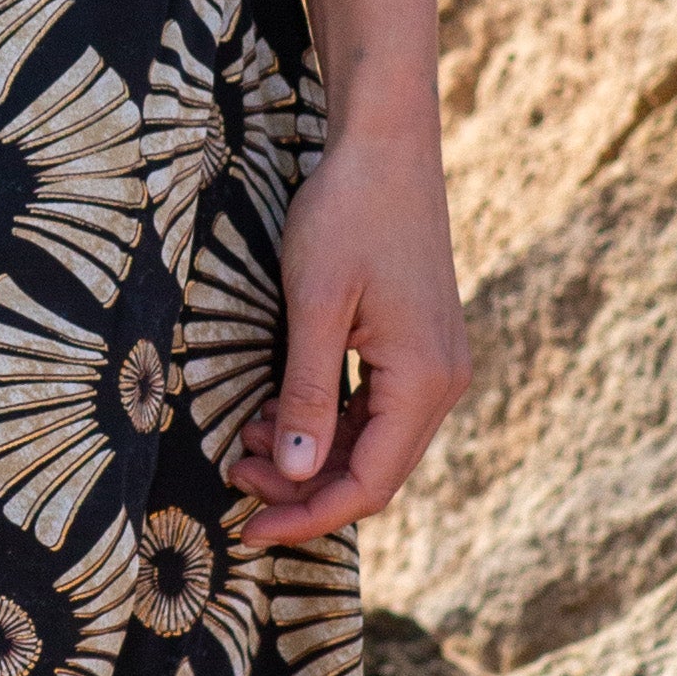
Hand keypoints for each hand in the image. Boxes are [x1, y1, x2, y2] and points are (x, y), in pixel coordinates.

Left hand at [225, 119, 465, 547]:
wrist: (386, 145)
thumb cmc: (348, 213)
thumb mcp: (315, 304)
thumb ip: (307, 394)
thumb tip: (297, 475)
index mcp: (424, 380)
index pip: (369, 484)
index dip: (308, 517)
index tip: (248, 530)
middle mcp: (443, 382)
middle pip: (375, 472)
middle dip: (303, 489)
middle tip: (233, 475)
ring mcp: (435, 364)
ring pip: (373, 444)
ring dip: (311, 456)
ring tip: (244, 442)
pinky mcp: (419, 346)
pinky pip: (375, 409)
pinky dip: (327, 422)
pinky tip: (277, 412)